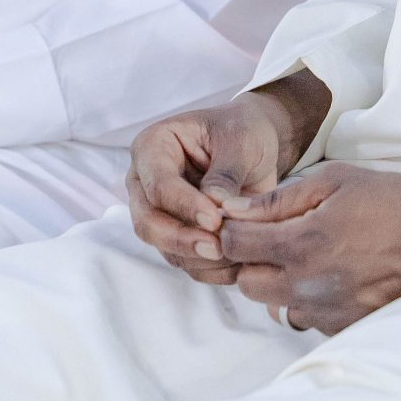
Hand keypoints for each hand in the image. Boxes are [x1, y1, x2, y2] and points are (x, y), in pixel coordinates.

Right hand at [127, 69, 330, 284]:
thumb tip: (215, 206)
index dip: (184, 205)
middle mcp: (146, 183)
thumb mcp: (241, 140)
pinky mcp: (177, 234)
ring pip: (164, 247)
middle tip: (217, 247)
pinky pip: (184, 260)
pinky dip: (208, 268)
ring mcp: (159, 212)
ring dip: (198, 257)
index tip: (215, 219)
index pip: (158, 184)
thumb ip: (226, 172)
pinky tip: (236, 264)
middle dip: (182, 239)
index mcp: (153, 147)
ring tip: (234, 254)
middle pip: (148, 222)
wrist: (255, 145)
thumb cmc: (242, 132)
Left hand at [218, 161, 400, 334]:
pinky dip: (309, 298)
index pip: (233, 245)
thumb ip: (278, 200)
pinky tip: (334, 274)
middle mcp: (309, 287)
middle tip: (277, 237)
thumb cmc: (394, 200)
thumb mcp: (335, 181)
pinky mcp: (345, 327)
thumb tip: (230, 209)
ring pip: (273, 304)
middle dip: (251, 259)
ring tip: (310, 255)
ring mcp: (327, 313)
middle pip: (246, 283)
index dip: (231, 229)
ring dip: (279, 282)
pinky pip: (306, 317)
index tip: (245, 220)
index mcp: (302, 244)